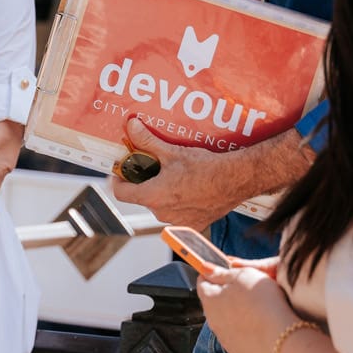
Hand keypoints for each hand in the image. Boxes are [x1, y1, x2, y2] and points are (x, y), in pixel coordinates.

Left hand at [110, 119, 241, 228]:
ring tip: (174, 176)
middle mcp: (162, 214)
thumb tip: (131, 126)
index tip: (121, 170)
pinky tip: (189, 189)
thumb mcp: (172, 152)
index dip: (118, 180)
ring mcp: (177, 222)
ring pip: (160, 206)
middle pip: (142, 197)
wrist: (235, 180)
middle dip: (144, 183)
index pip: (121, 193)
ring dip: (162, 193)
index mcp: (152, 196)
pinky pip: (178, 214)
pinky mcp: (193, 225)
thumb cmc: (204, 167)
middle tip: (153, 166)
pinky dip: (179, 203)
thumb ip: (147, 141)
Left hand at [195, 263, 300, 352]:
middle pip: (214, 302)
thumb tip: (206, 269)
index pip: (202, 282)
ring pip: (225, 319)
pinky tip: (260, 325)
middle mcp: (211, 320)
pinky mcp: (237, 351)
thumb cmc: (263, 301)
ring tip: (257, 308)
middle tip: (247, 289)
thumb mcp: (244, 275)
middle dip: (226, 294)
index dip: (215, 274)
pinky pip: (237, 335)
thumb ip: (222, 272)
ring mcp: (223, 338)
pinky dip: (245, 329)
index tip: (227, 272)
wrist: (281, 337)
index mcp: (209, 299)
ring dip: (235, 313)